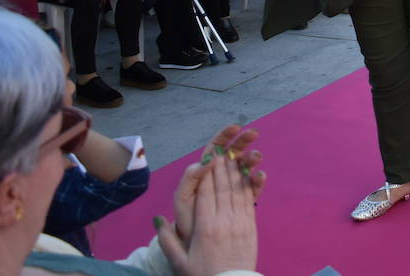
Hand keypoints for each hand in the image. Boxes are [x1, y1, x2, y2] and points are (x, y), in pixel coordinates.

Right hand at [156, 142, 258, 275]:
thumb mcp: (179, 263)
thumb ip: (167, 241)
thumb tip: (158, 220)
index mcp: (205, 228)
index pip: (205, 193)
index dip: (206, 173)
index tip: (206, 156)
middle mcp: (223, 221)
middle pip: (222, 187)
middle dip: (220, 165)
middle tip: (220, 147)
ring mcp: (239, 223)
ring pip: (237, 190)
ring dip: (234, 170)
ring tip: (233, 153)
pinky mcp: (251, 226)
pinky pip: (249, 200)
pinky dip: (247, 184)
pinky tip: (246, 173)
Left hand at [173, 125, 265, 243]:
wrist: (196, 248)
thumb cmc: (187, 223)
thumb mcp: (183, 198)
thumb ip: (191, 177)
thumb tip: (207, 160)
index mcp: (204, 174)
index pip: (214, 149)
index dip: (224, 136)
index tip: (236, 127)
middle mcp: (219, 179)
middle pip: (232, 154)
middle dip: (243, 141)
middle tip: (254, 133)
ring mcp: (232, 190)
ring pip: (244, 168)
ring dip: (252, 159)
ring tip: (257, 156)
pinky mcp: (243, 202)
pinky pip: (252, 187)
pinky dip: (257, 180)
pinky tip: (261, 176)